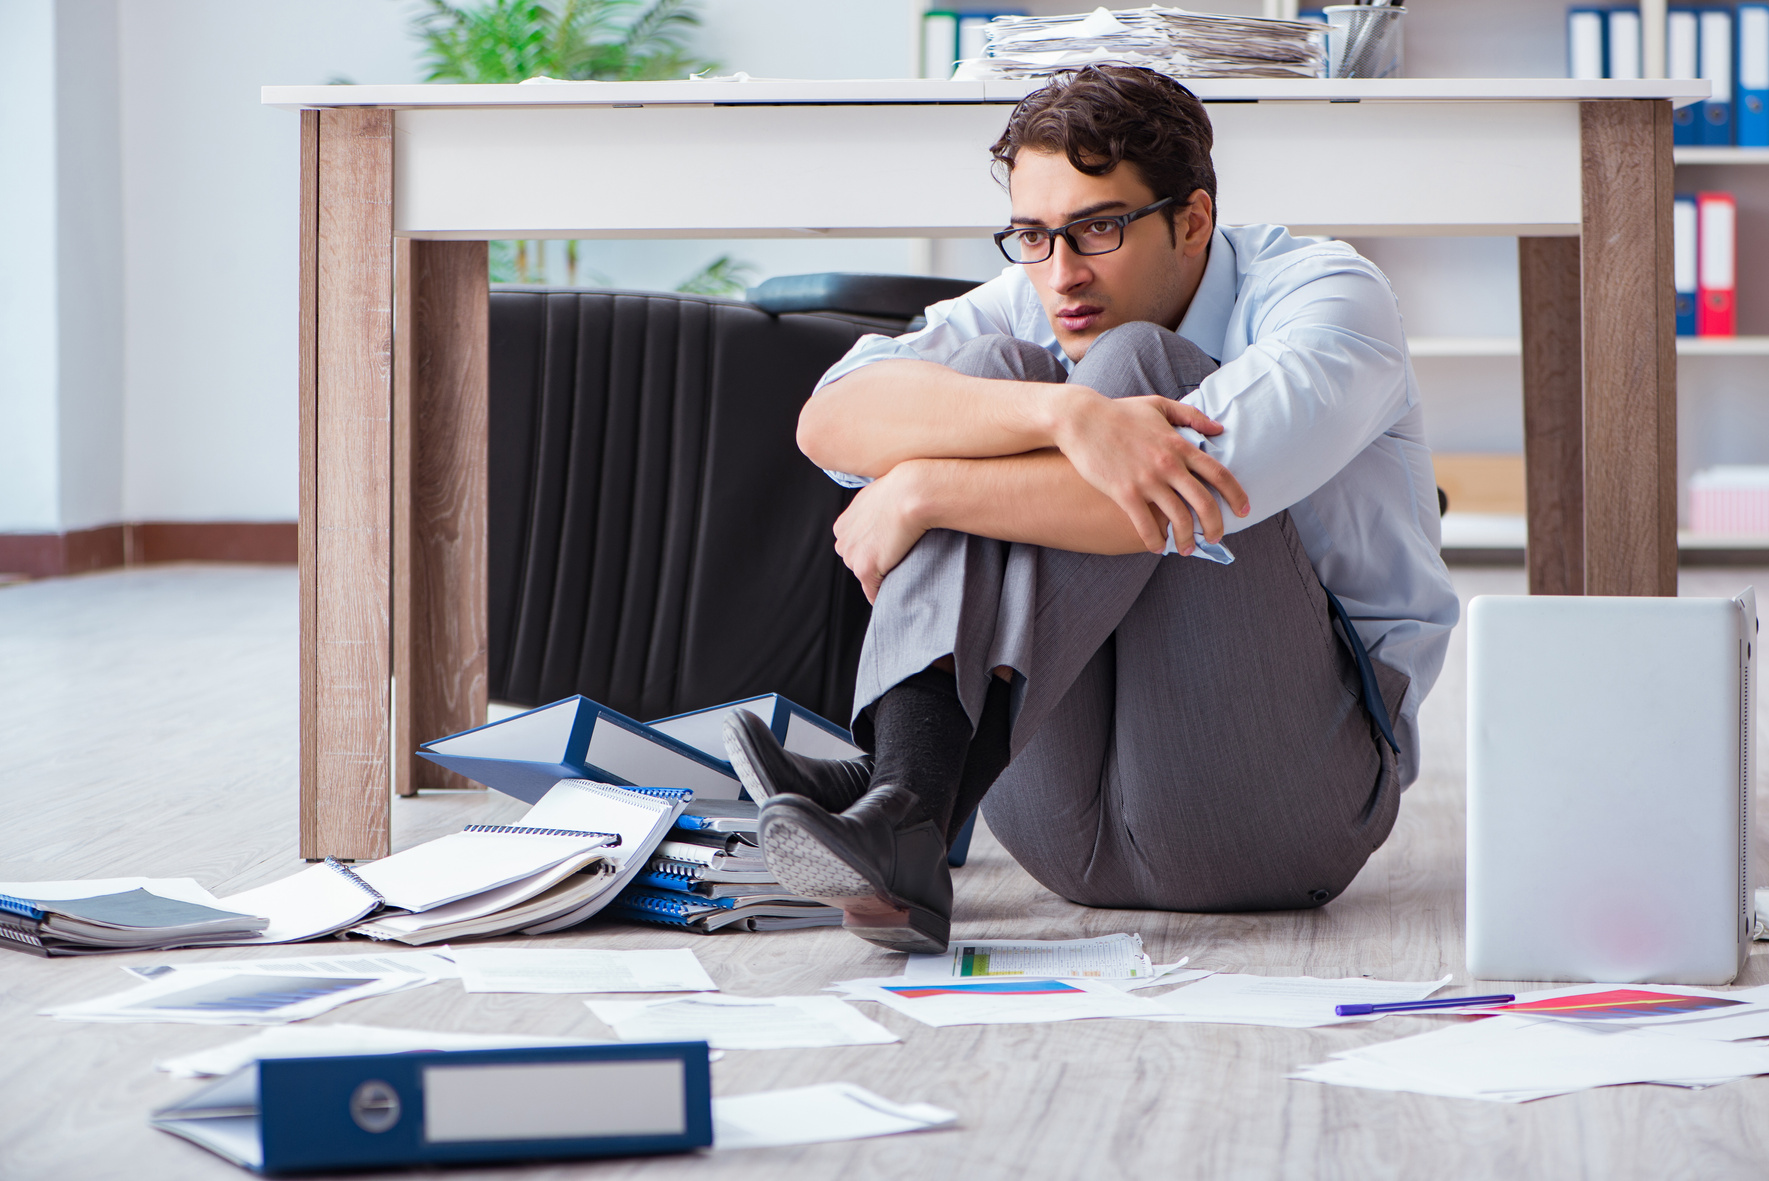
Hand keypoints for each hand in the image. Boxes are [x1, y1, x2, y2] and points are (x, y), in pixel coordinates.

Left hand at [832, 464, 930, 603]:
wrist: (912, 493)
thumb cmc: (903, 491)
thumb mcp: (877, 498)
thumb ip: (871, 514)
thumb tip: (881, 521)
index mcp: (843, 526)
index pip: (856, 548)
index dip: (874, 550)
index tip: (891, 548)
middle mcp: (842, 542)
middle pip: (858, 564)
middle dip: (875, 564)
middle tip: (899, 556)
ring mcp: (852, 556)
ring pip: (867, 578)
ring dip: (882, 576)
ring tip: (903, 564)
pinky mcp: (864, 569)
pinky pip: (873, 592)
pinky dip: (884, 594)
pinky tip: (898, 589)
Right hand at [1048, 387, 1248, 553]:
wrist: (1081, 419)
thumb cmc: (1118, 412)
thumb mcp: (1159, 405)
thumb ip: (1191, 416)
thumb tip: (1219, 428)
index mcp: (1179, 444)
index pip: (1218, 473)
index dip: (1236, 494)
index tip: (1244, 510)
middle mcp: (1168, 464)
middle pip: (1204, 502)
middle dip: (1216, 525)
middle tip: (1217, 538)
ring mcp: (1147, 480)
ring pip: (1178, 518)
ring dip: (1187, 539)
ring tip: (1186, 549)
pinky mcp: (1124, 493)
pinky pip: (1146, 524)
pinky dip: (1155, 540)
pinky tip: (1156, 547)